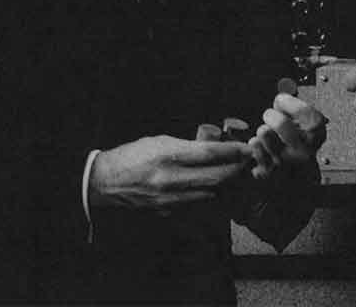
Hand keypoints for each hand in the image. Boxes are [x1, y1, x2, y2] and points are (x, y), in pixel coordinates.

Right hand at [89, 135, 252, 212]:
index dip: (234, 151)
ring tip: (240, 178)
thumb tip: (216, 148)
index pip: (210, 154)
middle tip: (250, 164)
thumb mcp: (160, 141)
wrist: (105, 183)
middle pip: (216, 178)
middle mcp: (171, 179)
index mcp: (168, 155)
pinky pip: (199, 208)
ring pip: (212, 196)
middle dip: (238, 171)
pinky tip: (221, 194)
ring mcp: (170, 199)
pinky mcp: (168, 213)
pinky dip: (213, 201)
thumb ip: (188, 146)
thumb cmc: (133, 156)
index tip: (248, 149)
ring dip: (230, 188)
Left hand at [248, 94, 327, 179]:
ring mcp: (286, 162)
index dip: (289, 102)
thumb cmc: (298, 142)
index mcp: (317, 134)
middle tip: (271, 117)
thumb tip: (280, 99)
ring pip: (264, 132)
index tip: (281, 100)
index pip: (305, 112)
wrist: (296, 173)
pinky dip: (255, 144)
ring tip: (269, 135)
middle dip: (271, 115)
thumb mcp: (304, 122)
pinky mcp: (269, 171)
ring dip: (263, 130)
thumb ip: (294, 108)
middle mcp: (305, 150)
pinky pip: (254, 146)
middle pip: (281, 123)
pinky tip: (263, 147)